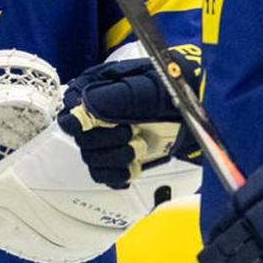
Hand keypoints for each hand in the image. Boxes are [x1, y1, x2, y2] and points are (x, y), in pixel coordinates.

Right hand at [55, 46, 201, 188]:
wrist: (192, 106)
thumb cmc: (169, 89)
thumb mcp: (143, 88)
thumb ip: (112, 97)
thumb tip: (84, 109)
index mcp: (93, 92)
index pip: (70, 114)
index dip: (80, 124)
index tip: (98, 125)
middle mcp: (95, 115)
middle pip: (81, 141)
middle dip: (107, 141)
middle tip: (130, 132)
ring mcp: (106, 137)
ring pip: (92, 160)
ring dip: (116, 158)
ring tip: (138, 146)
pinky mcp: (117, 157)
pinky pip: (103, 174)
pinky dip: (117, 174)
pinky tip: (132, 167)